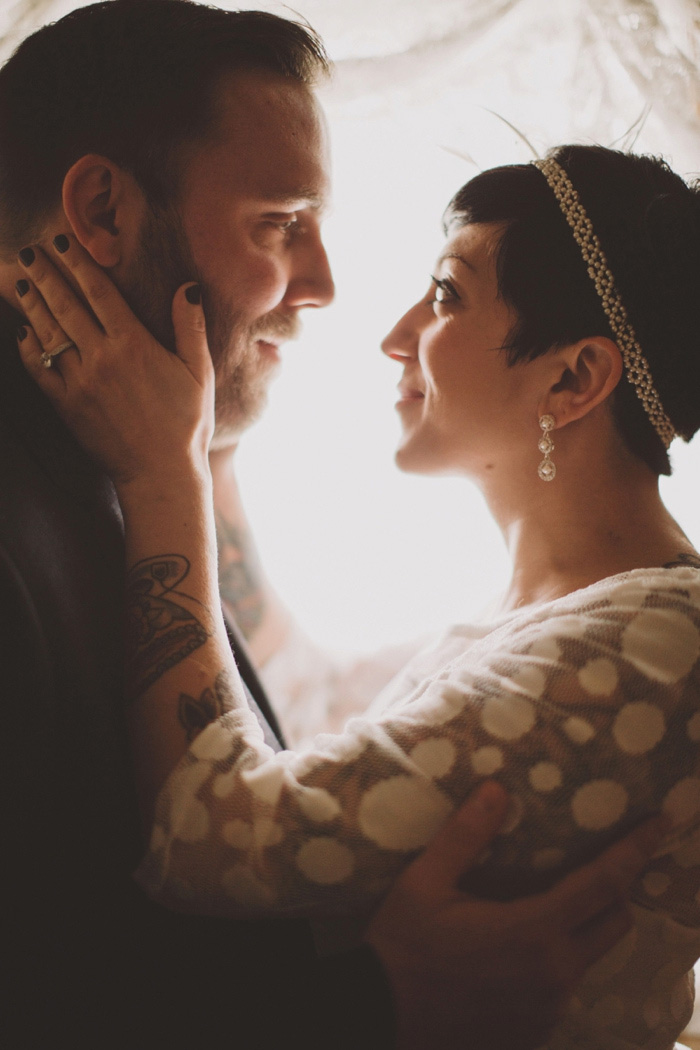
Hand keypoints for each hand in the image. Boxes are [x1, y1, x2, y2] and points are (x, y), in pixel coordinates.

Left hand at [16, 236, 213, 490]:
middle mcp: (101, 357)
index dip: (77, 263)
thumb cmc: (187, 424)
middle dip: (46, 274)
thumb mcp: (199, 373)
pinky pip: (40, 369)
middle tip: (31, 253)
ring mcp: (80, 382)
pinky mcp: (67, 406)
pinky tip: (23, 332)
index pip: (99, 291)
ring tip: (22, 282)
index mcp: (134, 344)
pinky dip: (29, 347)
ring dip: (33, 303)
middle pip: (66, 304)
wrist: (161, 474)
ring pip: (49, 332)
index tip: (63, 244)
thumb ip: (191, 327)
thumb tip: (188, 286)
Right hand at [366, 781, 665, 1049]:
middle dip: (616, 889)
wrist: (378, 1021)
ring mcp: (548, 1009)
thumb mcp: (424, 883)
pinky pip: (564, 986)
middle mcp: (554, 974)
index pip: (604, 883)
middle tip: (598, 862)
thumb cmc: (400, 947)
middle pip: (614, 923)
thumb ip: (465, 835)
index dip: (635, 849)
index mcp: (534, 931)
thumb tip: (495, 788)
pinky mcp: (535, 1032)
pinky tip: (518, 949)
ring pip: (590, 956)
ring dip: (582, 926)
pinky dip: (556, 959)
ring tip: (549, 903)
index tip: (662, 824)